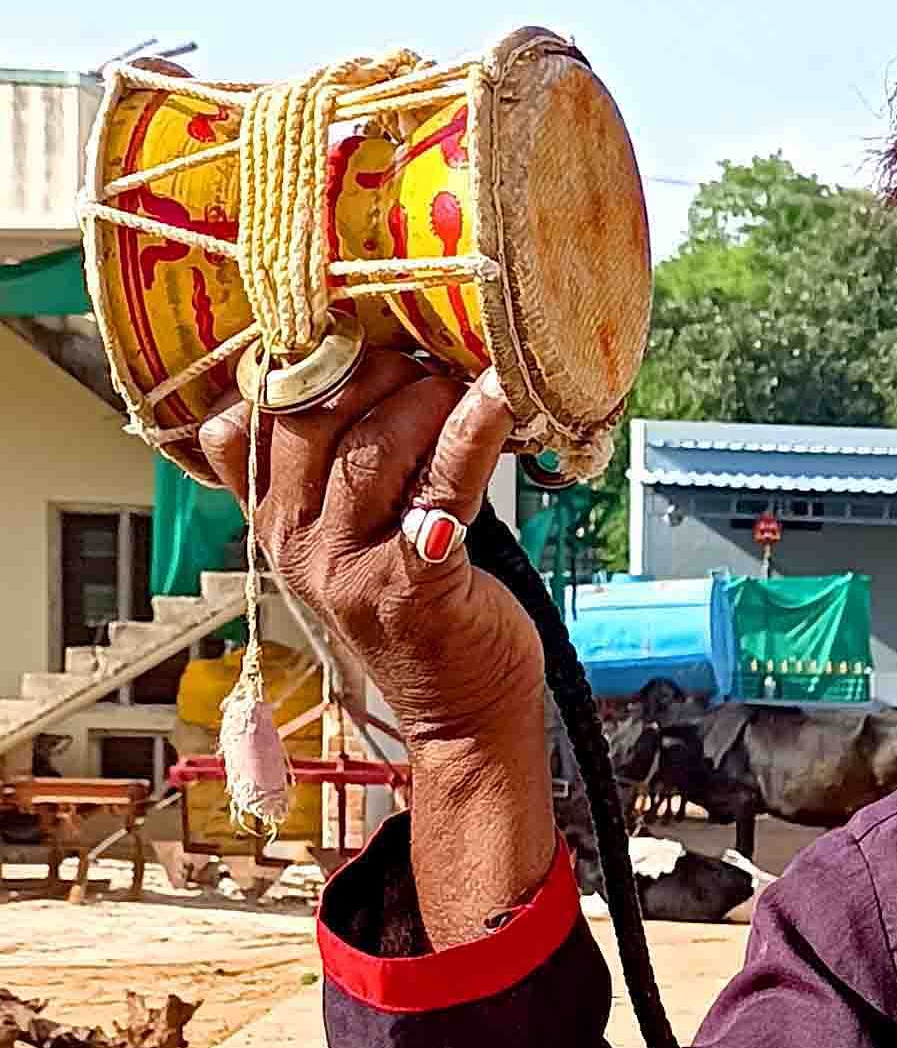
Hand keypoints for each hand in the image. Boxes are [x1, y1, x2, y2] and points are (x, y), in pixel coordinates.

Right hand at [200, 351, 557, 946]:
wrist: (463, 713)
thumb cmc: (419, 611)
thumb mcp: (349, 540)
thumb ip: (328, 473)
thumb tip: (339, 372)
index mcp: (273, 520)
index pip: (248, 416)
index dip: (296, 362)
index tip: (350, 333)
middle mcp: (297, 542)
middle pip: (309, 416)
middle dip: (373, 370)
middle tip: (426, 358)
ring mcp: (349, 569)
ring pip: (370, 447)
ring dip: (425, 398)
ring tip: (464, 384)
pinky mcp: (413, 588)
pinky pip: (441, 490)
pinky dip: (471, 436)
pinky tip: (498, 401)